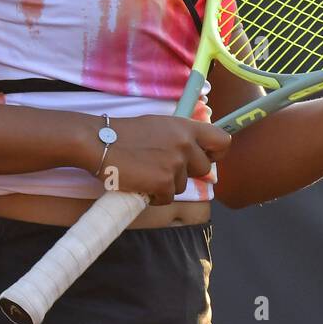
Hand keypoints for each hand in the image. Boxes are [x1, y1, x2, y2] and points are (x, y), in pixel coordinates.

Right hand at [86, 115, 230, 206]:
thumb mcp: (159, 125)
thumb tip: (196, 153)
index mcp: (185, 127)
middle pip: (203, 169)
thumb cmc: (125, 134)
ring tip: (146, 173)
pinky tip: (140, 184)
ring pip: (183, 185)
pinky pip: (167, 198)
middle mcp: (185, 144)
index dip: (216, 152)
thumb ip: (180, 137)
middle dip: (186, 172)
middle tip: (164, 168)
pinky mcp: (163, 183)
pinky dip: (154, 195)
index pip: (222, 141)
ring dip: (167, 184)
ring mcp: (176, 164)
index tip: (206, 157)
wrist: (100, 142)